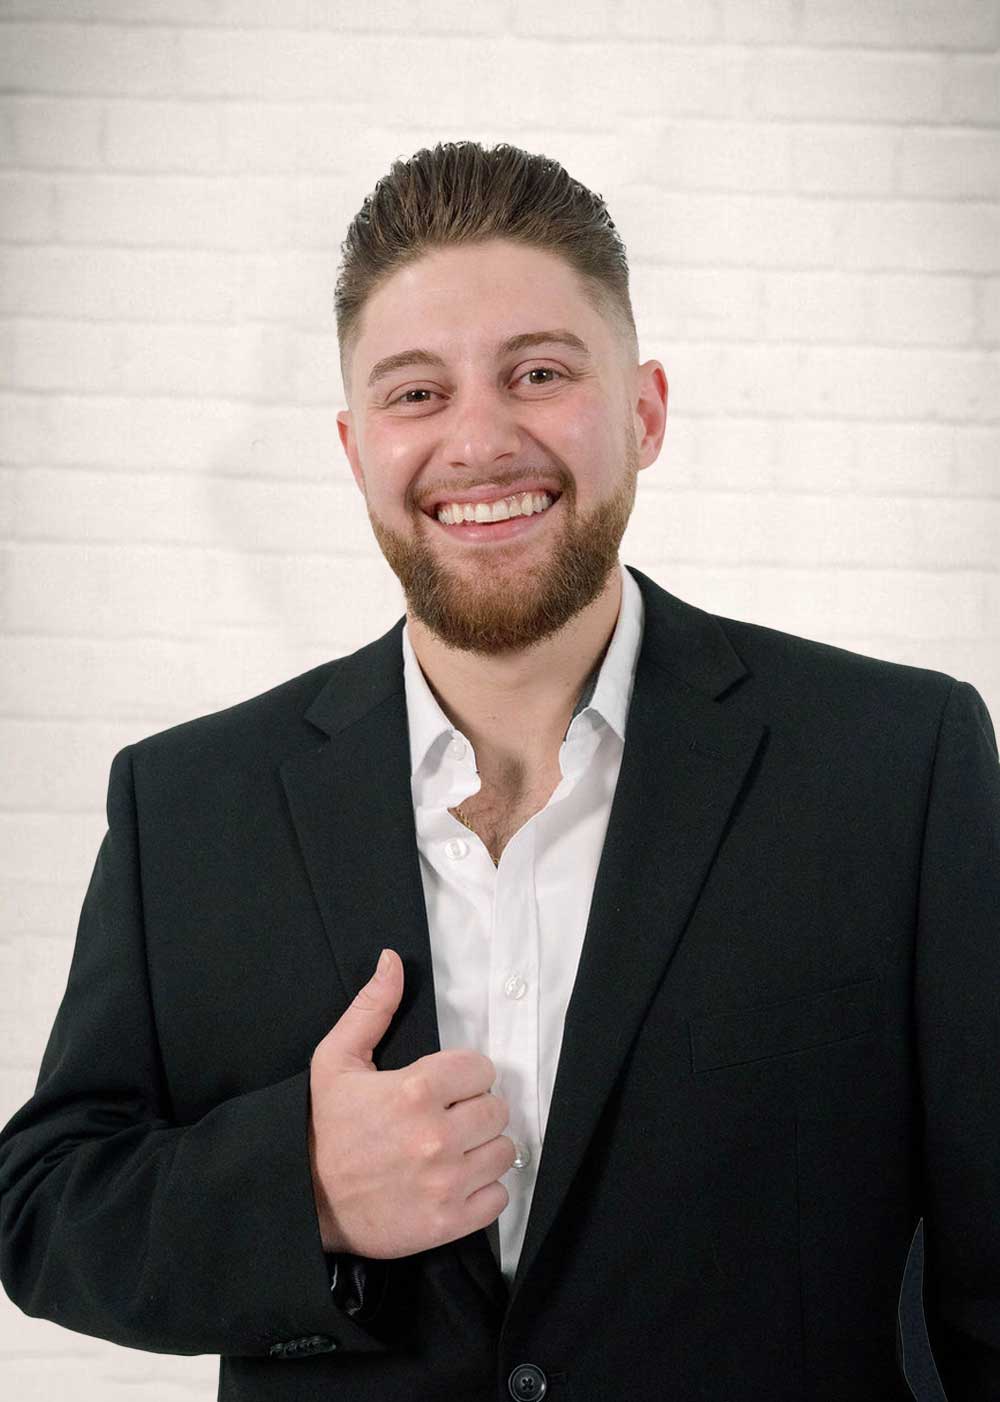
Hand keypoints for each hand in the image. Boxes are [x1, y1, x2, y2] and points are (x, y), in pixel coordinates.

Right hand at [308, 948, 515, 1258]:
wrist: (302, 1202)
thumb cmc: (323, 1126)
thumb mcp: (335, 1060)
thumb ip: (372, 1007)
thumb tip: (392, 959)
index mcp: (415, 1090)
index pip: (482, 1069)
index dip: (465, 1075)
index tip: (446, 1087)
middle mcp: (436, 1136)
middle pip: (497, 1110)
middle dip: (475, 1110)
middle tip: (448, 1118)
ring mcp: (445, 1182)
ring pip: (504, 1152)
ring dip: (483, 1149)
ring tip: (453, 1149)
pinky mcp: (447, 1223)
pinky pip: (498, 1198)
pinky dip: (483, 1191)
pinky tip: (455, 1182)